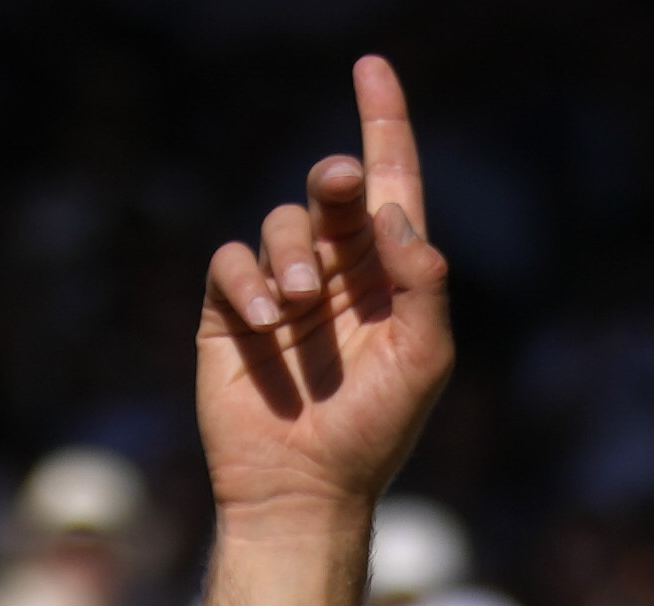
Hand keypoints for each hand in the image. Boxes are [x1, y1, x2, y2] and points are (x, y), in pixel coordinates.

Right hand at [194, 60, 459, 523]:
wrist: (303, 489)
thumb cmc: (374, 433)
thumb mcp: (423, 361)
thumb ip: (421, 285)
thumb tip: (393, 212)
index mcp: (388, 277)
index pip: (390, 186)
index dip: (384, 124)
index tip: (373, 67)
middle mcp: (337, 272)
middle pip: (332, 193)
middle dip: (336, 181)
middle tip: (342, 186)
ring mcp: (282, 288)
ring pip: (281, 225)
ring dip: (293, 256)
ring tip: (300, 309)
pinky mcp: (231, 310)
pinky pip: (231, 263)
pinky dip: (248, 282)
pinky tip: (268, 322)